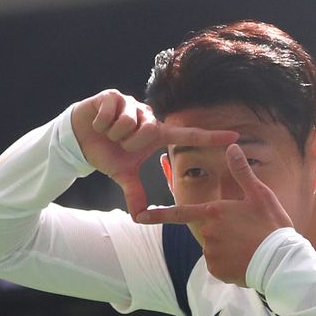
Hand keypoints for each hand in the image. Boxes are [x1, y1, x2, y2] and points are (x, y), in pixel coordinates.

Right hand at [70, 89, 238, 215]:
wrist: (80, 138)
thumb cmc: (107, 153)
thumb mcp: (123, 175)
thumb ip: (135, 193)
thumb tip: (139, 218)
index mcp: (157, 134)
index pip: (189, 136)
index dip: (211, 137)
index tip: (235, 137)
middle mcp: (149, 117)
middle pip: (146, 132)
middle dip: (128, 142)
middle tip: (119, 142)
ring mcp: (132, 104)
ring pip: (129, 123)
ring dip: (114, 133)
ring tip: (109, 132)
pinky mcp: (114, 96)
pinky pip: (111, 114)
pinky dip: (102, 123)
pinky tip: (100, 122)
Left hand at [135, 144, 293, 286]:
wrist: (281, 261)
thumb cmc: (272, 225)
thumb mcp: (260, 194)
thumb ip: (241, 171)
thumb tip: (231, 147)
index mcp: (215, 212)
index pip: (180, 213)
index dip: (159, 214)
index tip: (140, 216)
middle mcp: (208, 232)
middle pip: (207, 230)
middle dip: (223, 231)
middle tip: (246, 233)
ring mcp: (211, 253)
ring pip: (213, 248)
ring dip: (226, 248)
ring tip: (249, 247)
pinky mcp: (217, 270)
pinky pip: (218, 265)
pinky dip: (229, 264)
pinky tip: (246, 260)